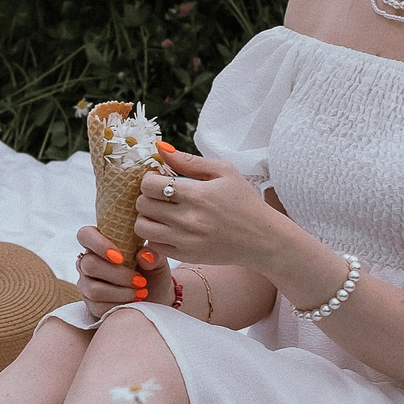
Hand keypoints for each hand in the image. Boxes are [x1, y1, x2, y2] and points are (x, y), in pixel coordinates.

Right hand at [74, 224, 171, 318]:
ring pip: (93, 289)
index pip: (85, 235)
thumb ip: (153, 255)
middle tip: (140, 279)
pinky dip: (119, 304)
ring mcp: (87, 283)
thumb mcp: (157, 261)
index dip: (98, 244)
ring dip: (120, 292)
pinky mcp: (91, 304)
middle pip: (89, 265)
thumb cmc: (152, 272)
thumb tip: (144, 256)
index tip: (120, 257)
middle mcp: (88, 261)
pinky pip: (98, 306)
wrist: (156, 297)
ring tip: (140, 291)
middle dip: (117, 274)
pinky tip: (133, 302)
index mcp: (100, 242)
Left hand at [133, 145, 284, 272]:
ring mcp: (185, 240)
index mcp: (197, 194)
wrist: (261, 239)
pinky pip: (153, 245)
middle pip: (142, 204)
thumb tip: (160, 147)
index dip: (150, 178)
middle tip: (160, 195)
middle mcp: (188, 219)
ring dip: (147, 216)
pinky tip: (168, 228)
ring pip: (142, 227)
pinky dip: (155, 235)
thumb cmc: (244, 202)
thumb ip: (189, 160)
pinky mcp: (185, 255)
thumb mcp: (224, 172)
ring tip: (161, 212)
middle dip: (147, 196)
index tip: (160, 179)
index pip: (149, 184)